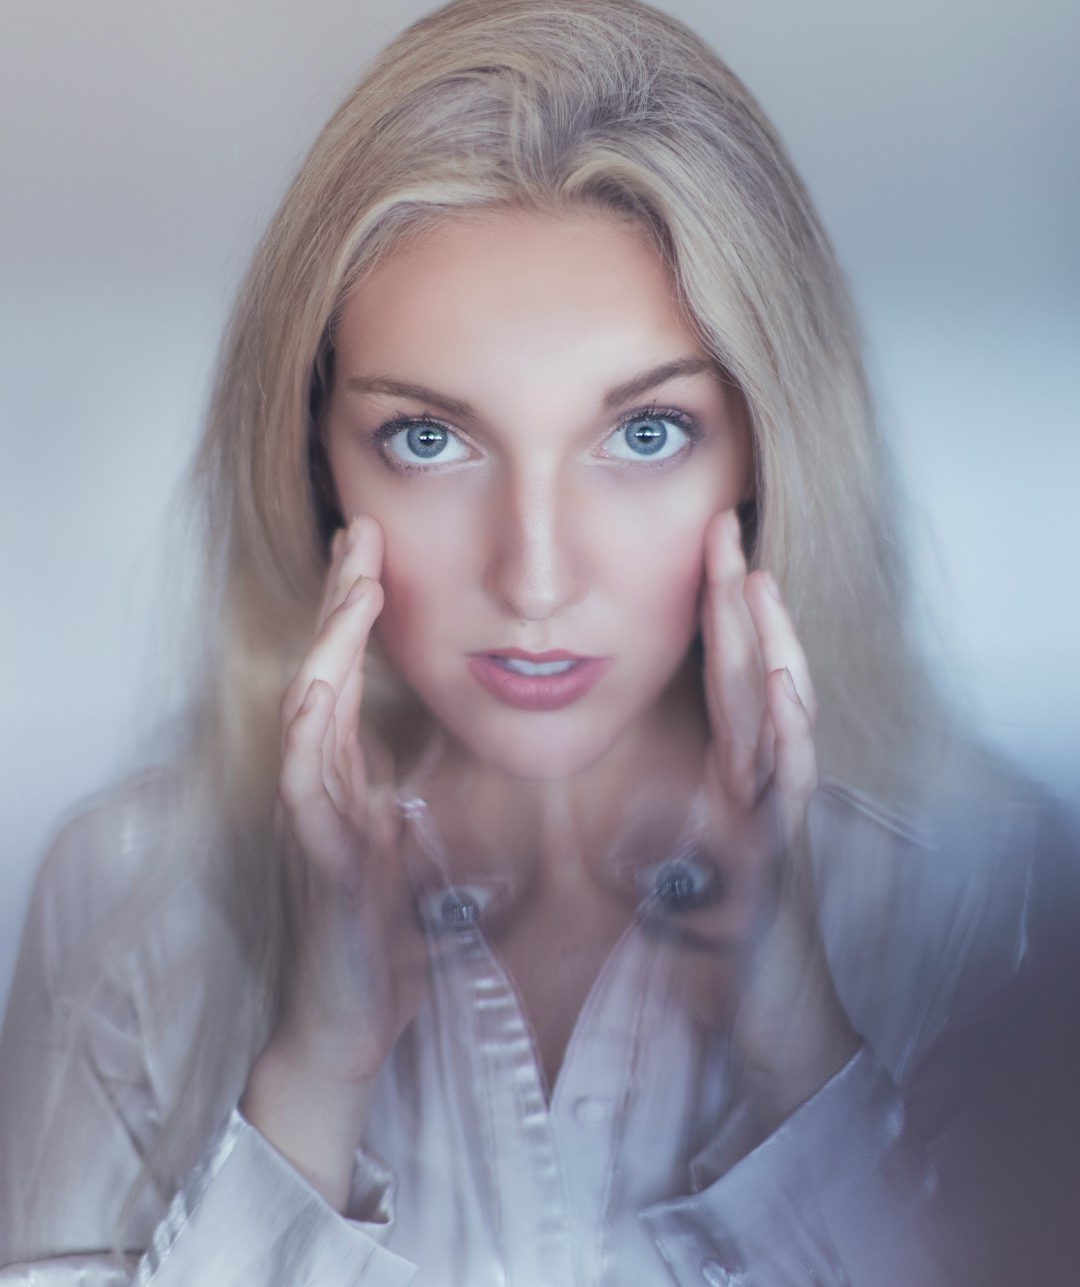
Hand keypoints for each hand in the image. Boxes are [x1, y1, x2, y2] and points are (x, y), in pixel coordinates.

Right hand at [242, 516, 425, 1208]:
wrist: (353, 1018)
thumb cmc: (385, 931)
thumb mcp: (413, 837)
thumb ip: (416, 782)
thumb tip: (457, 730)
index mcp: (347, 774)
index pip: (348, 673)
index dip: (357, 611)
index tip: (375, 550)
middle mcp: (321, 783)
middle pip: (323, 671)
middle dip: (339, 601)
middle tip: (358, 533)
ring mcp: (309, 817)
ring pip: (307, 711)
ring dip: (326, 644)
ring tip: (350, 583)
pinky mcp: (313, 858)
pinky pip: (301, 786)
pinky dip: (307, 733)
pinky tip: (318, 688)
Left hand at [688, 509, 857, 1128]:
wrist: (763, 1014)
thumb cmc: (715, 937)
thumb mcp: (669, 853)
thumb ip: (650, 800)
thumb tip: (594, 769)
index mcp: (729, 771)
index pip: (718, 674)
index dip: (711, 610)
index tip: (697, 548)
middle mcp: (758, 777)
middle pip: (747, 673)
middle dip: (738, 600)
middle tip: (724, 527)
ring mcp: (775, 809)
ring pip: (777, 711)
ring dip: (769, 644)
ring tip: (757, 582)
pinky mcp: (782, 848)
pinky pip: (789, 779)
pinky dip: (787, 729)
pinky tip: (779, 684)